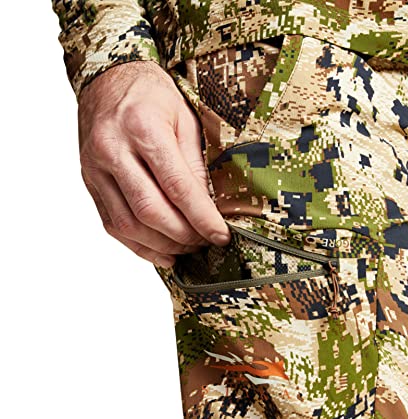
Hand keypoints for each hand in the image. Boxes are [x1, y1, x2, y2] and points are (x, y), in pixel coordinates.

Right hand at [77, 61, 230, 268]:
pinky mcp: (89, 182)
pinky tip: (163, 253)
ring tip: (188, 248)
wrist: (108, 80)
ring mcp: (95, 168)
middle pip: (150, 210)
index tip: (221, 236)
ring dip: (162, 245)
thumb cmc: (152, 95)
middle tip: (206, 242)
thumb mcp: (186, 119)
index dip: (202, 218)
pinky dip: (139, 246)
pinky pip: (112, 224)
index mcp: (143, 127)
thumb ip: (196, 164)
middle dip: (183, 235)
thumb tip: (210, 208)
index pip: (178, 186)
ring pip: (128, 224)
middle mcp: (112, 149)